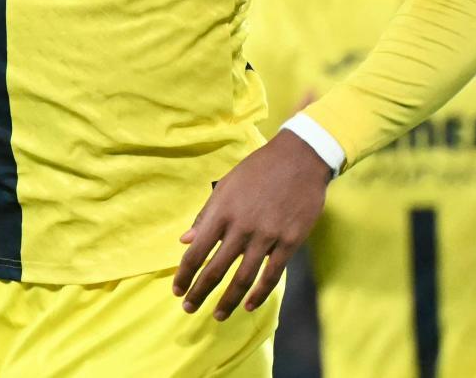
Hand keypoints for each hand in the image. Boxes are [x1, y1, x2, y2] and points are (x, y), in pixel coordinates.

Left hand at [173, 130, 330, 319]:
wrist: (298, 159)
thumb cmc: (257, 170)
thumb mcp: (226, 186)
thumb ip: (206, 215)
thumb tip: (185, 240)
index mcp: (221, 212)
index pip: (196, 251)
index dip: (185, 273)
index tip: (177, 289)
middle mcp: (241, 227)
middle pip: (216, 268)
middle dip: (200, 292)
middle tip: (188, 308)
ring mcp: (267, 236)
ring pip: (243, 277)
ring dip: (228, 300)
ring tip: (217, 315)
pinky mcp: (290, 241)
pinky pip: (272, 274)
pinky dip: (260, 293)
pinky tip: (249, 305)